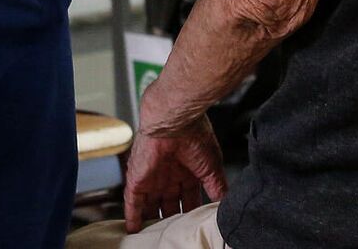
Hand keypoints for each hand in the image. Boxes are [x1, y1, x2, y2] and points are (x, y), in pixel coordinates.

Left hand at [123, 108, 228, 233]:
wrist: (175, 122)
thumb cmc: (195, 135)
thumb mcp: (213, 167)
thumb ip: (217, 188)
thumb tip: (225, 205)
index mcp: (188, 170)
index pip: (188, 197)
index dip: (190, 212)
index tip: (193, 226)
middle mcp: (170, 174)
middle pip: (169, 203)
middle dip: (172, 218)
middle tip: (174, 234)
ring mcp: (153, 177)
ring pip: (151, 204)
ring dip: (152, 220)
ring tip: (155, 236)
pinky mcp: (138, 179)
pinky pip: (133, 202)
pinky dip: (133, 216)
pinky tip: (134, 229)